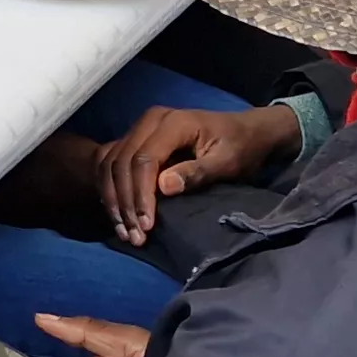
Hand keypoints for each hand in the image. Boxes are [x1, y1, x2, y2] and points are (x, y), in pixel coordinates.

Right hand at [95, 104, 294, 240]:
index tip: (147, 225)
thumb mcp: (227, 162)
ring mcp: (140, 128)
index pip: (144, 159)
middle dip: (125, 202)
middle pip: (122, 162)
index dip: (141, 194)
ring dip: (113, 199)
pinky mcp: (137, 139)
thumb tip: (164, 187)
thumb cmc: (241, 148)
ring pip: (111, 164)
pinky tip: (117, 214)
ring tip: (125, 231)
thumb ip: (197, 173)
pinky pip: (111, 163)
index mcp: (172, 122)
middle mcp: (150, 120)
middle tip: (135, 235)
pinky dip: (110, 190)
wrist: (246, 131)